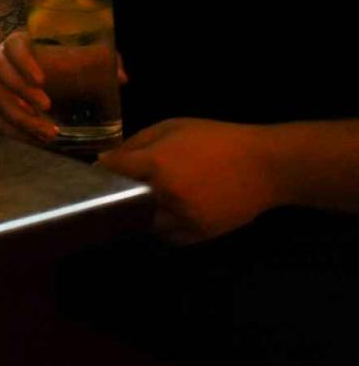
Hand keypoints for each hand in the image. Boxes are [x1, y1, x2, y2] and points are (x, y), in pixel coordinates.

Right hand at [0, 31, 127, 145]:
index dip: (23, 62)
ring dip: (20, 118)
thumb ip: (101, 60)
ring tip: (48, 133)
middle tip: (46, 106)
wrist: (35, 70)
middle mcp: (3, 63)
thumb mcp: (79, 54)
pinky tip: (36, 142)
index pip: (14, 46)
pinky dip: (15, 133)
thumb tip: (120, 78)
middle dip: (21, 89)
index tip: (41, 79)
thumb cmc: (59, 58)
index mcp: (20, 44)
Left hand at [98, 118, 277, 243]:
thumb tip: (106, 161)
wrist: (265, 166)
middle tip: (119, 185)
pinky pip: (167, 237)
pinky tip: (167, 210)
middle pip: (122, 202)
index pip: (112, 173)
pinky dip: (161, 226)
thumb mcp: (171, 128)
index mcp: (156, 165)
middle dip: (117, 194)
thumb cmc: (216, 139)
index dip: (103, 171)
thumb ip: (135, 144)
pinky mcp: (199, 235)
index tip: (101, 169)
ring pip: (144, 223)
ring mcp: (183, 219)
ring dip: (139, 212)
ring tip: (145, 197)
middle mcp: (166, 196)